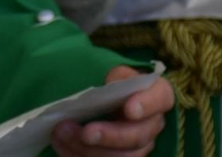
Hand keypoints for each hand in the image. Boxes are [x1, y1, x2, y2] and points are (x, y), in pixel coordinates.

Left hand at [52, 66, 172, 156]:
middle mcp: (152, 125)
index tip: (129, 108)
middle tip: (85, 132)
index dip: (146, 105)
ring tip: (62, 133)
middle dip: (109, 136)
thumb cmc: (115, 84)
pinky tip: (60, 144)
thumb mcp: (117, 73)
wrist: (110, 100)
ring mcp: (139, 147)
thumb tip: (110, 84)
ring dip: (89, 150)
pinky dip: (78, 155)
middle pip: (137, 137)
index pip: (160, 98)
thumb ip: (117, 77)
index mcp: (157, 97)